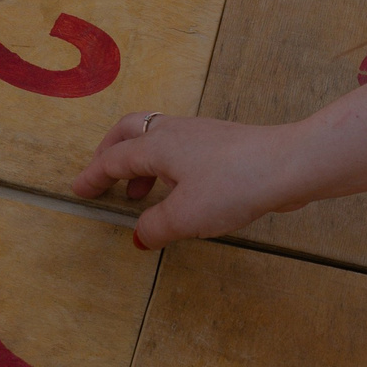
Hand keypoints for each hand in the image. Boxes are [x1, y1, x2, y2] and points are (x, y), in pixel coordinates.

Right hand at [70, 112, 311, 245]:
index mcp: (157, 146)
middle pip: (130, 130)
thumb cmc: (233, 186)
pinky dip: (165, 166)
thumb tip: (140, 235)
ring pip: (157, 139)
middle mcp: (175, 132)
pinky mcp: (223, 144)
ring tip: (139, 194)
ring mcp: (201, 134)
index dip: (93, 176)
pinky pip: (180, 148)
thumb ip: (155, 227)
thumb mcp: (185, 217)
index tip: (79, 190)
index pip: (113, 159)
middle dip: (110, 152)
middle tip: (103, 176)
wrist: (288, 164)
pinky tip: (178, 191)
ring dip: (140, 163)